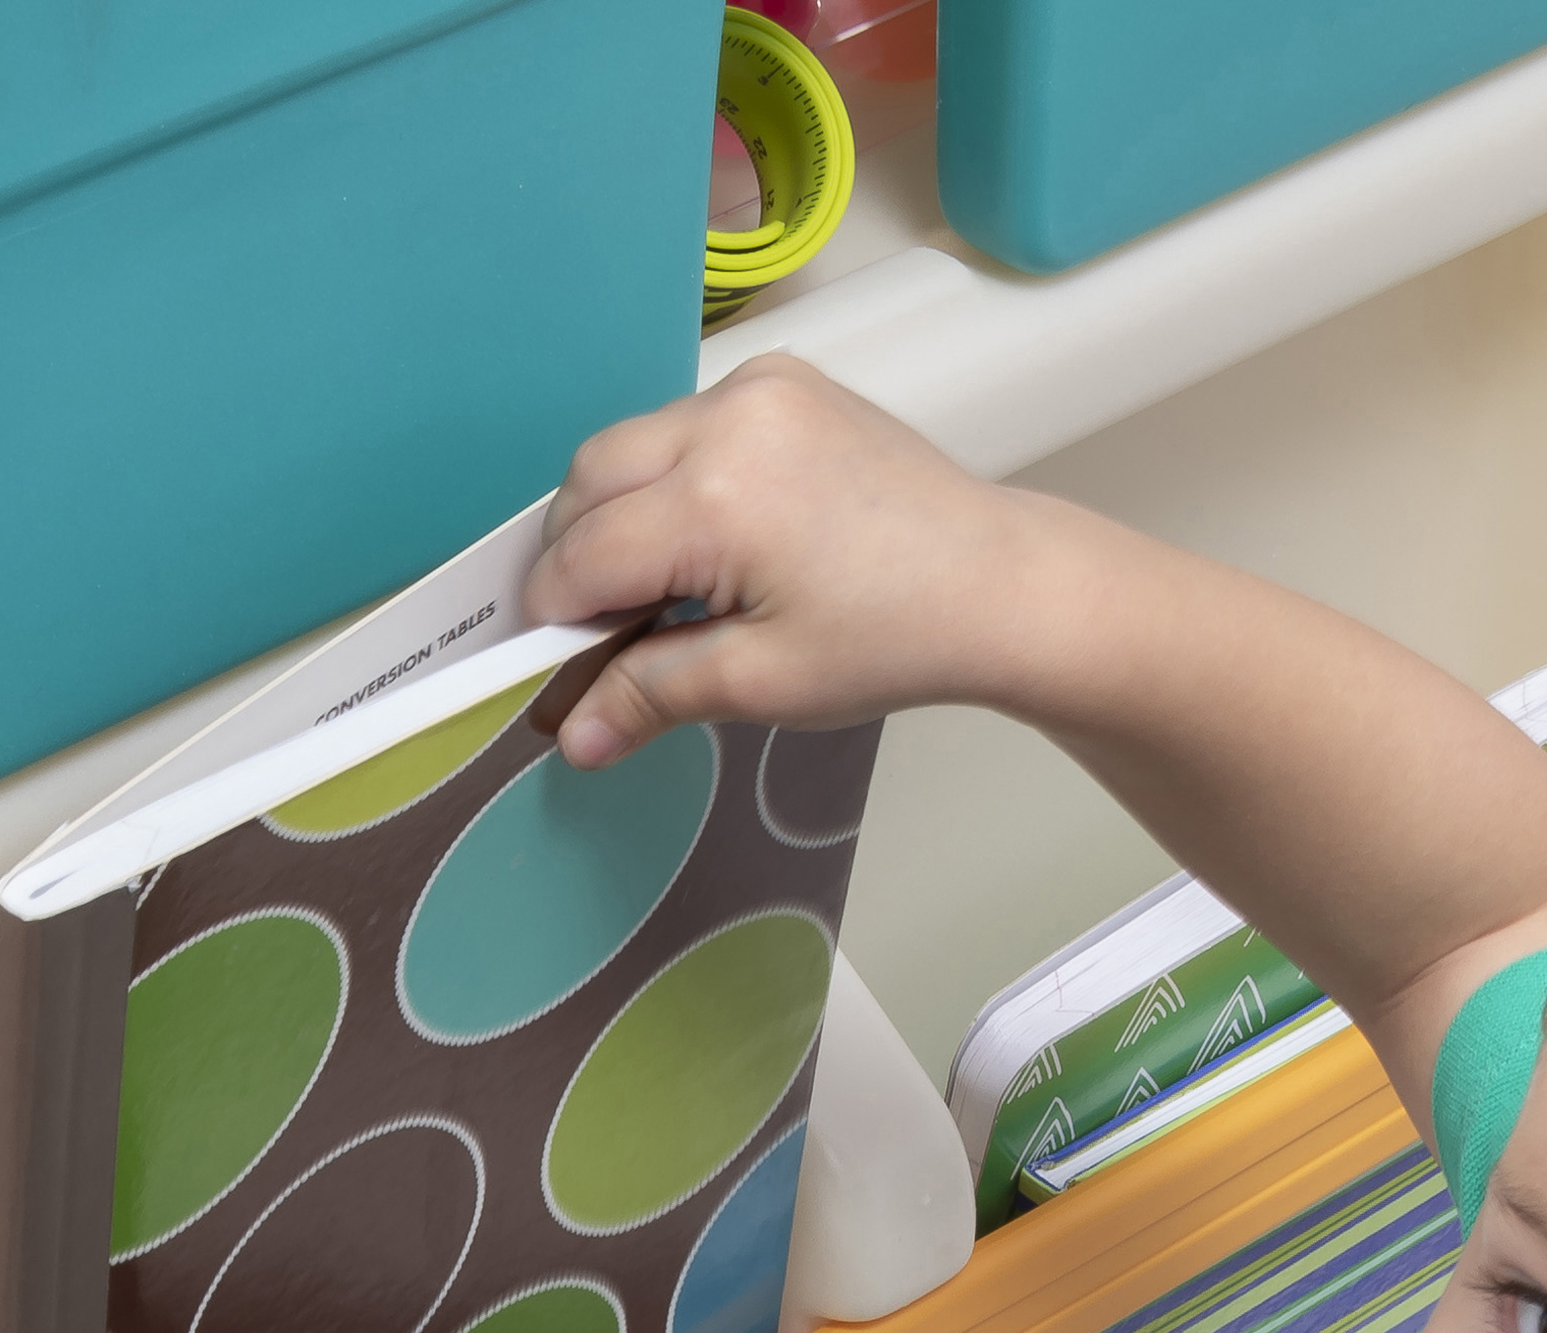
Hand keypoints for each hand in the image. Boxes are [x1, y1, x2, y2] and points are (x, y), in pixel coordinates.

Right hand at [524, 358, 1058, 763]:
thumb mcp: (760, 684)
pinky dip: (670, 481)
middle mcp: (729, 419)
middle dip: (575, 557)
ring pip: (630, 448)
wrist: (998, 585)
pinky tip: (704, 543)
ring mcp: (759, 389)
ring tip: (657, 592)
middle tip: (599, 633)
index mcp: (717, 497)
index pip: (582, 555)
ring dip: (619, 516)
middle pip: (589, 481)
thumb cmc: (896, 637)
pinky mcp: (783, 383)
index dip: (553, 618)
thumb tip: (571, 735)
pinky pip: (685, 427)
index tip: (549, 665)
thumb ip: (649, 694)